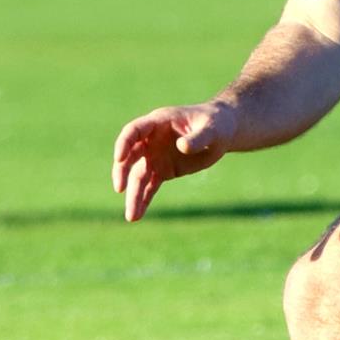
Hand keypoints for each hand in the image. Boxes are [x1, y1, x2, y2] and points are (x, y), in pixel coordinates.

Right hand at [112, 101, 237, 221]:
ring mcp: (155, 157)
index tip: (119, 158)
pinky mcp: (163, 171)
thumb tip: (182, 147)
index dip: (124, 143)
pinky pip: (149, 187)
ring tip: (131, 216)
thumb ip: (198, 138)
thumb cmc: (216, 124)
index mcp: (158, 122)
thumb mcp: (212, 129)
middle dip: (122, 172)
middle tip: (120, 188)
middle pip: (130, 156)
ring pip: (138, 176)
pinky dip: (144, 200)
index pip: (134, 131)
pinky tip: (137, 215)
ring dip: (133, 195)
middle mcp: (150, 140)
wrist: (221, 133)